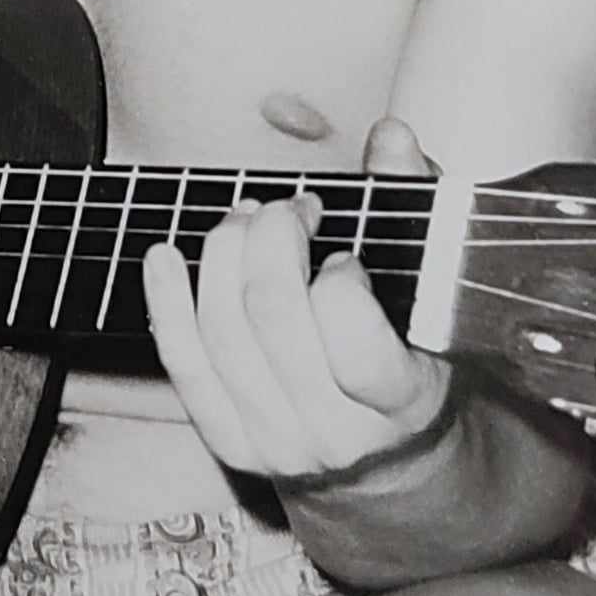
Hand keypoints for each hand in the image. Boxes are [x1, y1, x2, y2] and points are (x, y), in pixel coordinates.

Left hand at [143, 117, 451, 485]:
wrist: (387, 460)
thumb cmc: (412, 355)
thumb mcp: (431, 286)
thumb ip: (411, 204)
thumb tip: (390, 136)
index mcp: (405, 402)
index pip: (355, 342)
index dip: (339, 281)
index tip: (344, 255)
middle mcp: (338, 433)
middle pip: (273, 318)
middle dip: (271, 240)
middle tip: (287, 211)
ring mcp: (278, 442)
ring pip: (222, 332)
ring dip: (224, 255)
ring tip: (245, 221)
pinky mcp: (231, 442)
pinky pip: (183, 363)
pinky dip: (167, 300)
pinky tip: (164, 254)